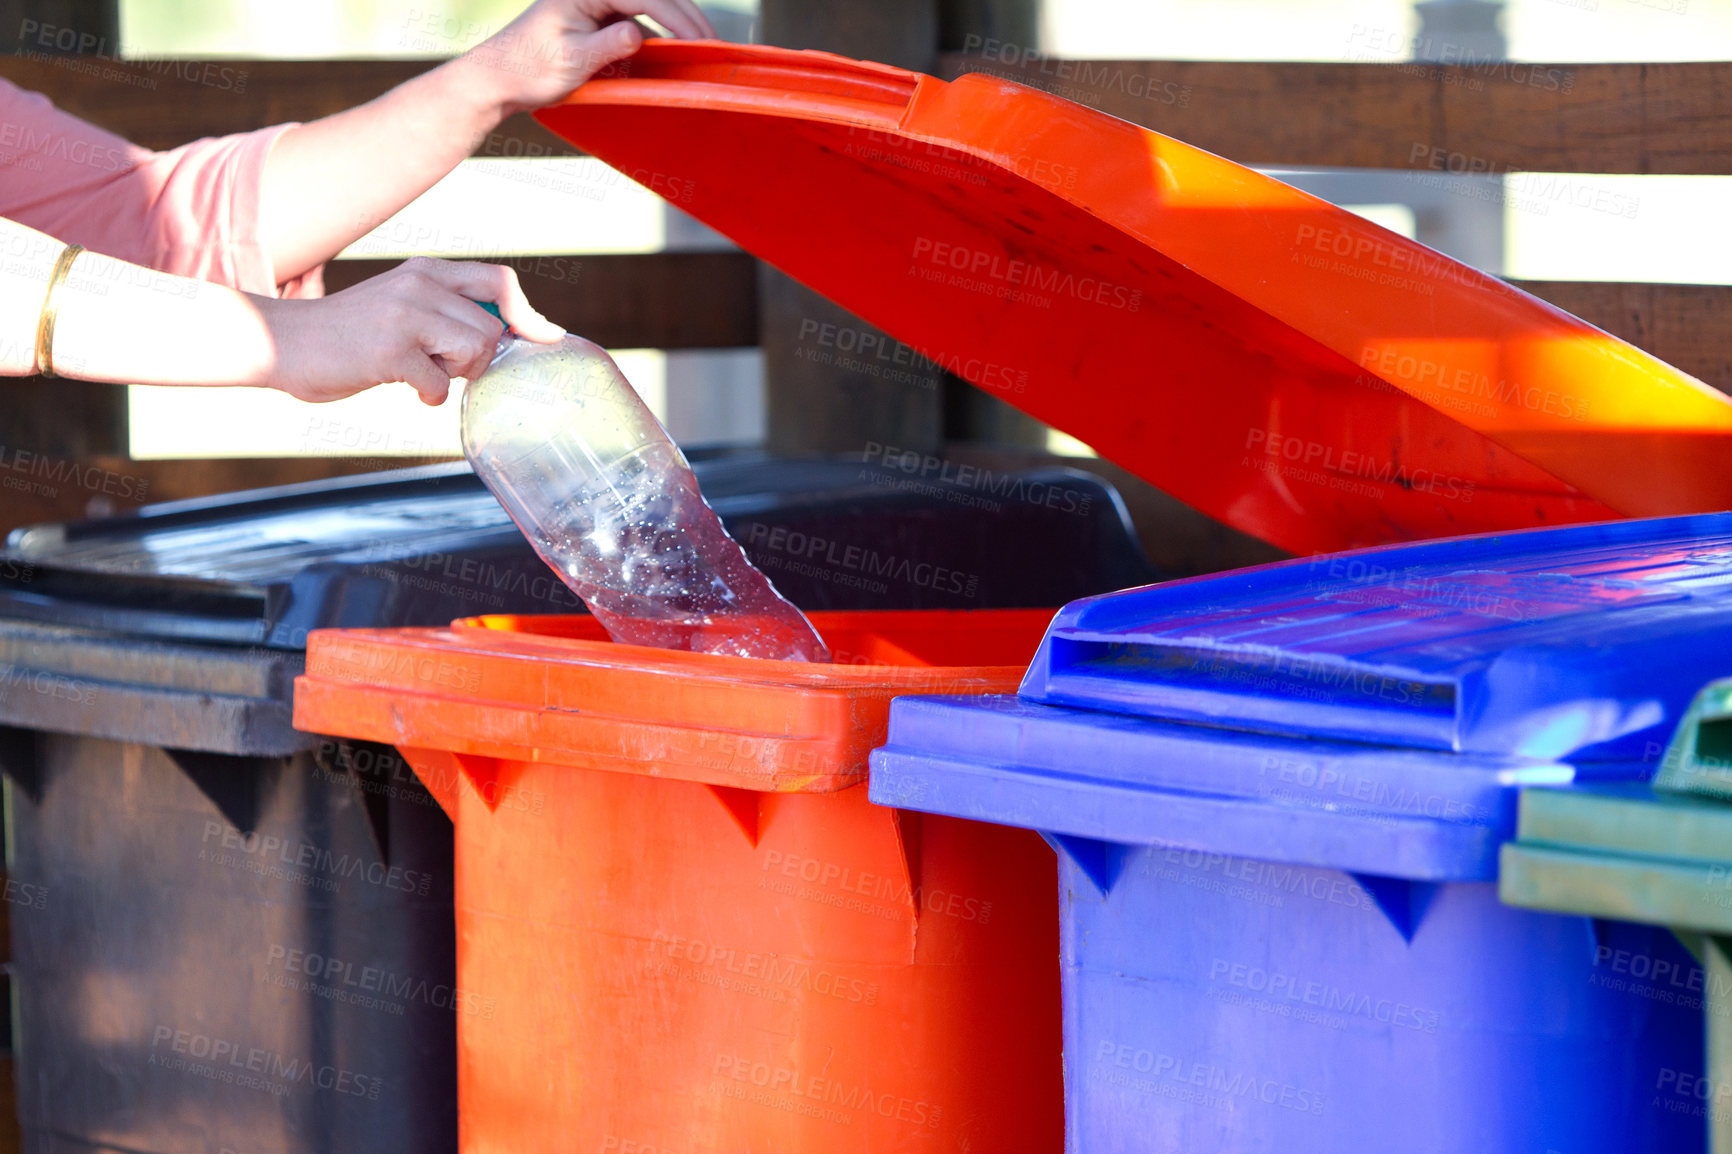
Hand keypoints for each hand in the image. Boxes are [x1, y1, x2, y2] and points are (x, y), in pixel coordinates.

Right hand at [259, 257, 563, 404]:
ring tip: (421, 371)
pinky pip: (439, 384)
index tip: (546, 338)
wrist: (282, 341)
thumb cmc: (348, 335)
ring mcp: (405, 315)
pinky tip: (404, 386)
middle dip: (478, 359)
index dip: (527, 314)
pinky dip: (429, 395)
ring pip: (475, 351)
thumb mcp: (401, 305)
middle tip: (443, 366)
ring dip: (454, 374)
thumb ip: (445, 311)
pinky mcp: (390, 350)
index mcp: (426, 271)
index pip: (499, 281)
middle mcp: (419, 284)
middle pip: (492, 328)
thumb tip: (507, 336)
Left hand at [466, 0, 717, 116]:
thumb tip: (641, 34)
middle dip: (683, 16)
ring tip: (699, 44)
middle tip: (712, 42)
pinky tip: (672, 48)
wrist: (498, 78)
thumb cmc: (528, 68)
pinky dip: (656, 32)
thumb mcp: (573, 60)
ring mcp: (593, 3)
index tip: (700, 40)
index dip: (677, 17)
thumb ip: (609, 43)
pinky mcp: (594, 18)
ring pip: (645, 6)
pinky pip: (634, 19)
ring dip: (673, 23)